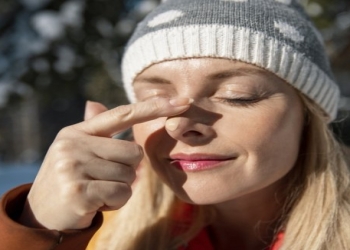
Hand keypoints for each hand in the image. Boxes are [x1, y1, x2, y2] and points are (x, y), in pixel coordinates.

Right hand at [19, 97, 191, 229]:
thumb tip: (94, 103)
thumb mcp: (76, 150)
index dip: (154, 107)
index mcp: (78, 132)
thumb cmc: (69, 179)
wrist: (40, 214)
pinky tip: (95, 204)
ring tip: (96, 191)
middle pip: (134, 153)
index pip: (122, 114)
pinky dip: (115, 202)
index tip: (183, 101)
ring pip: (130, 176)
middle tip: (102, 180)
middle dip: (127, 171)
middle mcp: (74, 144)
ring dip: (120, 189)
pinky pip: (122, 194)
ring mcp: (74, 166)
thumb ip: (93, 129)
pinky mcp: (78, 191)